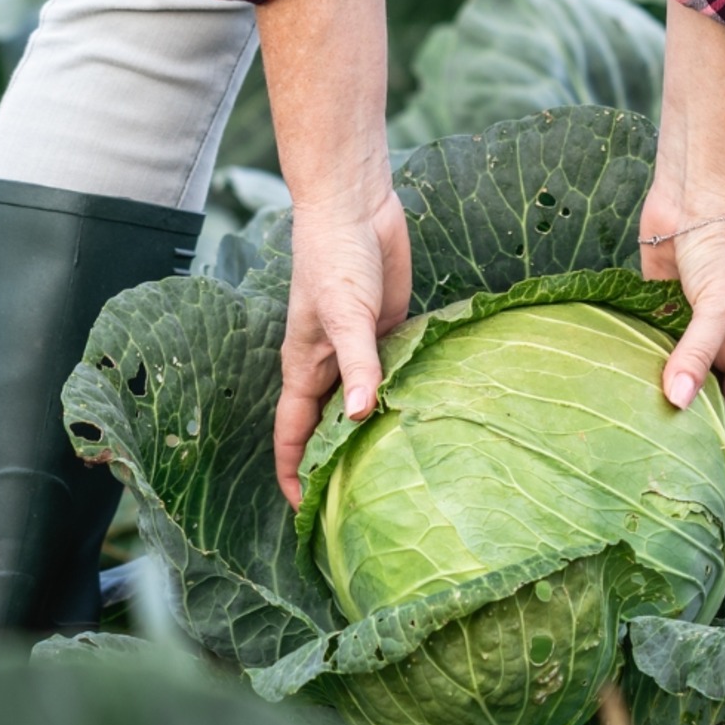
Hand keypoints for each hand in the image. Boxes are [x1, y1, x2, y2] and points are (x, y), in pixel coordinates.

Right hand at [272, 183, 410, 507]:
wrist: (357, 208)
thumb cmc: (334, 258)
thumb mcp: (345, 314)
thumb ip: (357, 363)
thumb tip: (362, 415)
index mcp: (305, 367)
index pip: (292, 435)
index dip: (294, 475)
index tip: (307, 517)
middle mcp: (332, 365)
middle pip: (331, 427)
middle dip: (339, 465)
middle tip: (364, 507)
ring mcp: (362, 350)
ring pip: (367, 403)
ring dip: (380, 432)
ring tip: (404, 474)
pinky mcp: (392, 332)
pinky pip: (397, 373)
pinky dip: (409, 393)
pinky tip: (433, 416)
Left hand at [640, 183, 724, 505]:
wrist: (695, 201)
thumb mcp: (718, 308)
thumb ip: (696, 355)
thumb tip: (677, 402)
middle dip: (714, 459)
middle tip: (693, 501)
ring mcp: (697, 345)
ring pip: (691, 399)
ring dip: (679, 428)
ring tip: (658, 472)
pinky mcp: (665, 330)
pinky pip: (660, 372)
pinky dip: (649, 393)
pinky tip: (628, 420)